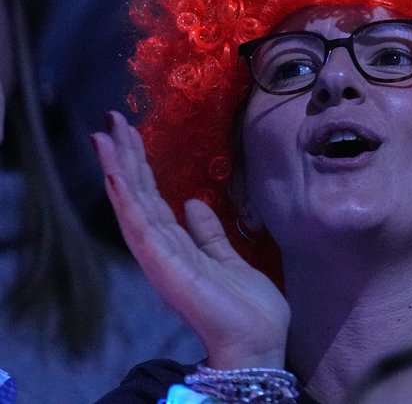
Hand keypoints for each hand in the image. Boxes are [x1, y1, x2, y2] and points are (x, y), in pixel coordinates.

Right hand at [93, 112, 289, 368]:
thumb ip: (208, 233)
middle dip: (124, 158)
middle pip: (138, 195)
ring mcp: (160, 257)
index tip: (128, 135)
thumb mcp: (228, 258)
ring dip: (118, 169)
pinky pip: (141, 227)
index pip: (153, 199)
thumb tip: (192, 203)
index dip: (140, 167)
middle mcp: (162, 250)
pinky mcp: (164, 265)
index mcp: (177, 247)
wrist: (257, 340)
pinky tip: (117, 174)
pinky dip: (127, 200)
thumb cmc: (247, 307)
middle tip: (109, 122)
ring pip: (133, 205)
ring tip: (104, 137)